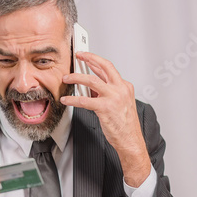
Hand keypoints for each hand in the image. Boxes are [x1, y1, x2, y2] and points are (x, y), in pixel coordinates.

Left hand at [60, 52, 150, 186]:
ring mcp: (114, 98)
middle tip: (77, 57)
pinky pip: (84, 100)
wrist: (130, 140)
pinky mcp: (105, 108)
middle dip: (89, 59)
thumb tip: (91, 85)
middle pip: (103, 67)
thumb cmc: (124, 124)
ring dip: (76, 78)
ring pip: (91, 81)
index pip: (108, 68)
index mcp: (125, 87)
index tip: (86, 56)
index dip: (95, 61)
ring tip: (66, 79)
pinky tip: (66, 100)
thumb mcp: (119, 103)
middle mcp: (121, 89)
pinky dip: (72, 99)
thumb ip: (106, 92)